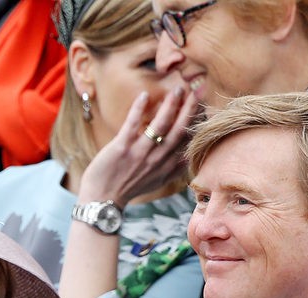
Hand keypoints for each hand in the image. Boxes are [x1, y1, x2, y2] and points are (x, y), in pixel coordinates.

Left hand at [77, 85, 196, 207]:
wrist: (102, 199)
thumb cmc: (128, 188)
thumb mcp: (156, 182)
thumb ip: (173, 170)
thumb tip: (189, 158)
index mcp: (167, 166)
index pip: (187, 141)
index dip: (197, 122)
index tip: (205, 104)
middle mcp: (157, 160)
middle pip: (179, 130)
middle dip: (190, 109)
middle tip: (197, 89)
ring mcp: (139, 153)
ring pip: (160, 126)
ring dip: (170, 106)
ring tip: (178, 89)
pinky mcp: (121, 148)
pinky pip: (132, 125)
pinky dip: (138, 109)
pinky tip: (144, 95)